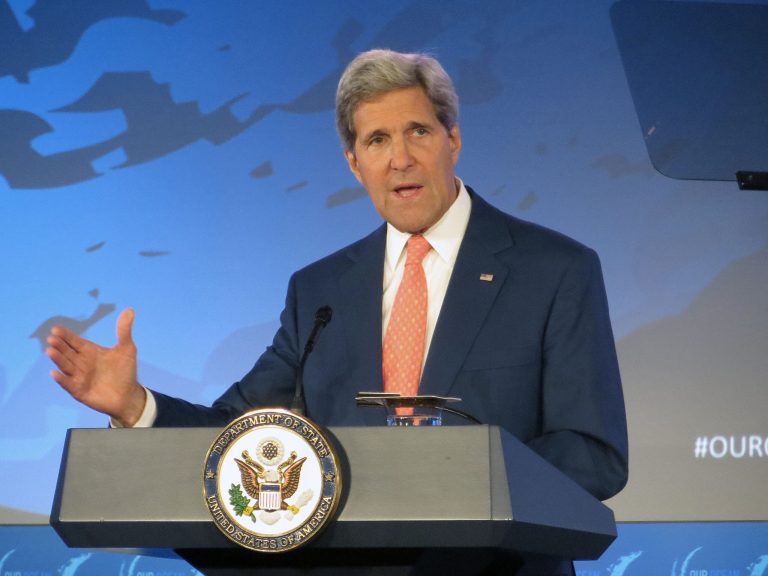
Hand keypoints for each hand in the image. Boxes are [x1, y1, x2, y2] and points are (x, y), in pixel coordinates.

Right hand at [46, 308, 146, 426]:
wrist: (128, 395)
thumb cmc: (125, 371)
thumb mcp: (126, 349)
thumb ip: (124, 331)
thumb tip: (130, 310)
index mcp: (90, 352)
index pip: (75, 341)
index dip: (66, 335)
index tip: (56, 328)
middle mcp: (82, 363)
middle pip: (68, 352)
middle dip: (60, 345)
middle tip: (52, 338)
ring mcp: (79, 377)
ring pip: (66, 366)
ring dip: (58, 359)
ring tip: (50, 351)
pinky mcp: (80, 391)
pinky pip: (69, 384)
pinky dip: (62, 379)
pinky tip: (55, 373)